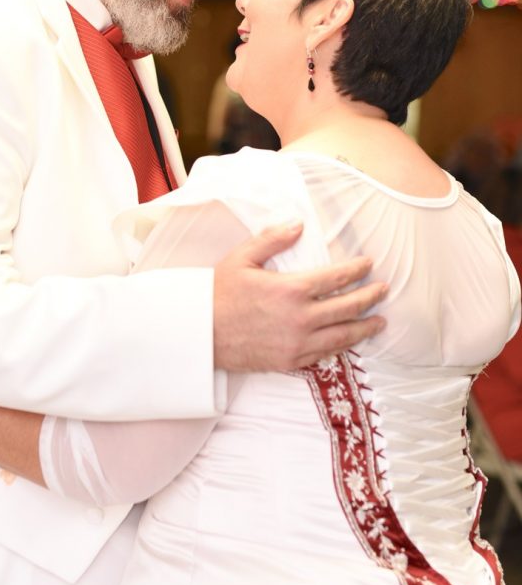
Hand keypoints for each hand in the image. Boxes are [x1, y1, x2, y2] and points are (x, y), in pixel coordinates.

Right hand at [213, 222, 386, 371]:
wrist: (200, 334)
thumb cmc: (219, 294)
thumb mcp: (242, 258)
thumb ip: (272, 240)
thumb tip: (298, 224)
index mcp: (291, 289)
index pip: (336, 278)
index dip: (356, 270)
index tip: (368, 264)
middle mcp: (300, 318)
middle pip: (347, 307)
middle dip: (370, 297)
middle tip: (383, 290)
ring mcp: (297, 342)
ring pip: (342, 335)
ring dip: (365, 327)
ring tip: (380, 322)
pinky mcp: (291, 360)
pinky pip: (325, 353)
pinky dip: (342, 346)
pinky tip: (349, 340)